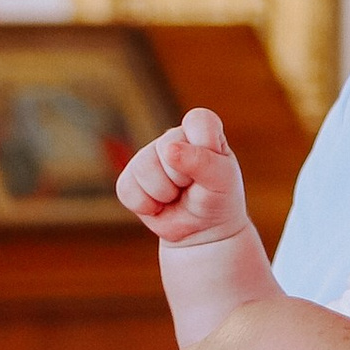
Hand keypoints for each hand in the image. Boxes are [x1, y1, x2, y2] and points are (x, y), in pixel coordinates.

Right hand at [117, 111, 246, 245]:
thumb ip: (202, 162)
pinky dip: (146, 206)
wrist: (203, 230)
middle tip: (193, 186)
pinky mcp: (130, 178)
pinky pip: (127, 188)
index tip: (212, 164)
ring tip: (177, 196)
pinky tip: (160, 206)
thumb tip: (169, 150)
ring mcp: (149, 156)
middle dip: (182, 176)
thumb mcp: (222, 181)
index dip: (202, 143)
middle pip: (166, 147)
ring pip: (144, 167)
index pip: (198, 120)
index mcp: (202, 130)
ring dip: (164, 192)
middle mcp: (173, 138)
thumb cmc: (218, 198)